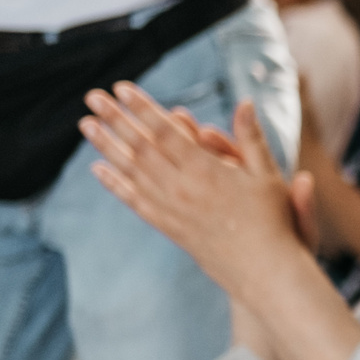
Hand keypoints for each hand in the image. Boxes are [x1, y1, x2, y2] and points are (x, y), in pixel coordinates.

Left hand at [82, 87, 304, 297]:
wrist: (263, 271)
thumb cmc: (273, 221)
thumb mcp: (268, 175)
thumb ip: (252, 138)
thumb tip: (245, 102)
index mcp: (206, 171)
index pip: (166, 131)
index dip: (143, 108)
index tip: (122, 88)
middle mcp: (182, 188)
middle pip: (141, 146)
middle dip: (115, 119)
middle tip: (92, 97)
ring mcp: (171, 209)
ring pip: (131, 171)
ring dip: (106, 146)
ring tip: (87, 125)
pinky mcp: (169, 227)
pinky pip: (135, 201)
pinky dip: (115, 184)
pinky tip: (99, 169)